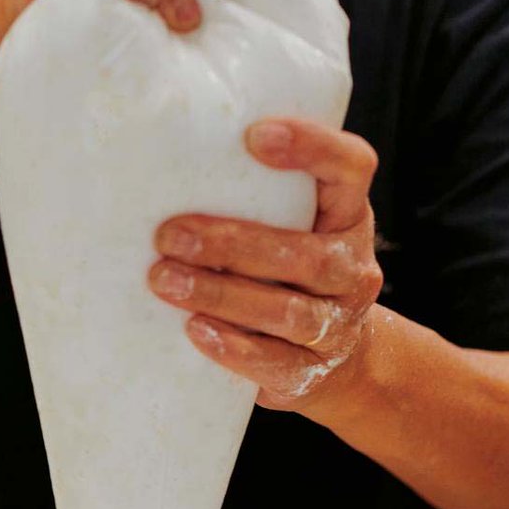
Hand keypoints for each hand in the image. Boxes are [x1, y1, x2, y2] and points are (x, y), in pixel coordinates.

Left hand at [149, 118, 383, 411]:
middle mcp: (354, 267)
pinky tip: (195, 331)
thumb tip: (155, 166)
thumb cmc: (287, 274)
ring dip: (222, 295)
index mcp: (348, 215)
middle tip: (168, 236)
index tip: (253, 137)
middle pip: (308, 254)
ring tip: (166, 283)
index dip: (312, 148)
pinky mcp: (313, 371)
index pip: (351, 167)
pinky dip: (235, 348)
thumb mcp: (288, 226)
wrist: (330, 362)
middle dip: (234, 243)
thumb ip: (252, 197)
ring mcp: (340, 324)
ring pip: (290, 312)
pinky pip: (277, 361)